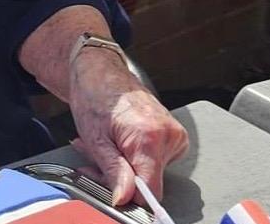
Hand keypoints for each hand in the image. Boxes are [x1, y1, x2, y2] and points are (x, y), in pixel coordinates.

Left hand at [68, 49, 187, 205]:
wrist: (102, 71)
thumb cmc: (95, 95)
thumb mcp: (96, 139)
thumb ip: (114, 171)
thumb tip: (125, 198)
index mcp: (150, 137)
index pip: (151, 190)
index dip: (131, 196)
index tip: (115, 192)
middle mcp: (169, 135)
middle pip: (149, 182)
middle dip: (121, 177)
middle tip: (97, 159)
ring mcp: (174, 135)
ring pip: (151, 172)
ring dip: (125, 166)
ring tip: (108, 145)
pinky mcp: (174, 136)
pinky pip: (155, 160)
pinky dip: (134, 157)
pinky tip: (120, 142)